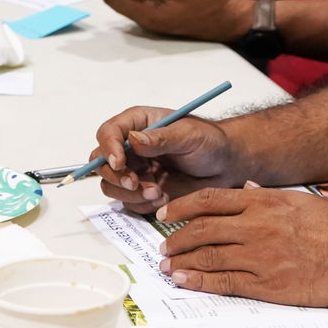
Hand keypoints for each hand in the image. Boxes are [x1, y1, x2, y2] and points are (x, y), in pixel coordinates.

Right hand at [92, 108, 236, 213]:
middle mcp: (131, 147)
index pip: (109, 132)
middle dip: (116, 176)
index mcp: (139, 123)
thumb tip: (133, 139)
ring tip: (158, 192)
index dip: (108, 147)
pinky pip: (128, 202)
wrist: (225, 166)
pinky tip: (164, 198)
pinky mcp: (142, 191)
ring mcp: (135, 170)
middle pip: (101, 162)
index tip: (119, 163)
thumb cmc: (210, 142)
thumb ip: (161, 138)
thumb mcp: (189, 135)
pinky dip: (142, 205)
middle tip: (137, 184)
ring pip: (111, 185)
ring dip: (130, 194)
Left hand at [156, 185, 327, 306]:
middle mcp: (256, 227)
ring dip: (182, 261)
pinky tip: (184, 281)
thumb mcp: (300, 200)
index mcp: (263, 203)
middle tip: (164, 245)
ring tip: (167, 265)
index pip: (210, 200)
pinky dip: (199, 282)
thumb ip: (268, 197)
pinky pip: (224, 282)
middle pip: (202, 229)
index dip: (182, 206)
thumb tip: (246, 191)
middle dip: (177, 238)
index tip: (166, 213)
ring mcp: (259, 257)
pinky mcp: (266, 284)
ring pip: (208, 256)